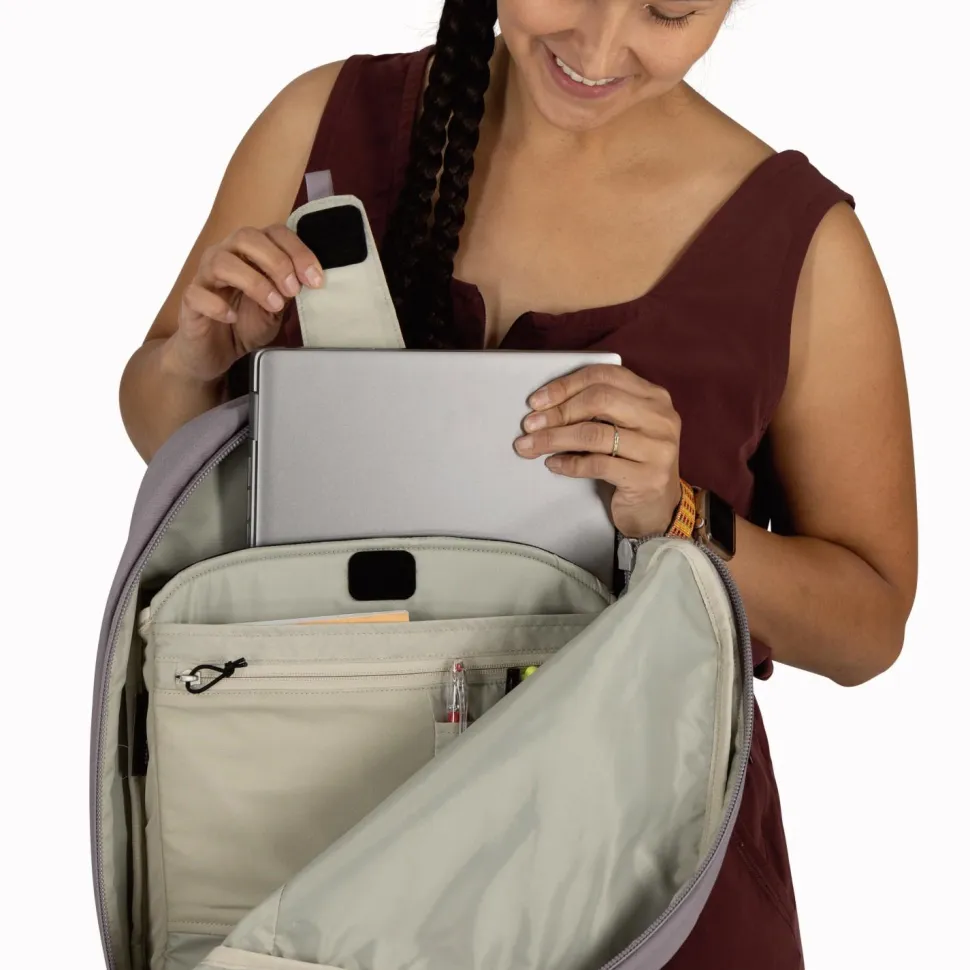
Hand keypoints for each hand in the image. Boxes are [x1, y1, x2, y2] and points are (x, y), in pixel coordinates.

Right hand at [167, 224, 325, 382]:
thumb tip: (310, 280)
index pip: (274, 233)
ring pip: (222, 261)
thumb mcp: (277, 307)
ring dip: (253, 282)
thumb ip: (290, 291)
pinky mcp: (190, 300)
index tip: (315, 279)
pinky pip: (197, 294)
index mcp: (250, 252)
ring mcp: (205, 276)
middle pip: (247, 237)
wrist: (216, 352)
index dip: (298, 251)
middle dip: (277, 262)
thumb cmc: (245, 323)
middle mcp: (226, 255)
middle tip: (292, 290)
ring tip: (272, 304)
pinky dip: (218, 305)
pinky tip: (233, 317)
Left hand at [513, 364, 682, 537]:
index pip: (605, 376)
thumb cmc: (633, 463)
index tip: (537, 401)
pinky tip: (553, 464)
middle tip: (530, 424)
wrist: (658, 508)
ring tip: (531, 446)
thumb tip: (545, 407)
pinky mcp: (647, 478)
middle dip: (558, 411)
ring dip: (555, 438)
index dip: (567, 385)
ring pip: (594, 433)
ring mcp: (657, 449)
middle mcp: (661, 418)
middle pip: (599, 400)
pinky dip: (569, 463)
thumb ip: (600, 411)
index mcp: (654, 397)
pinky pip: (597, 465)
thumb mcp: (624, 428)